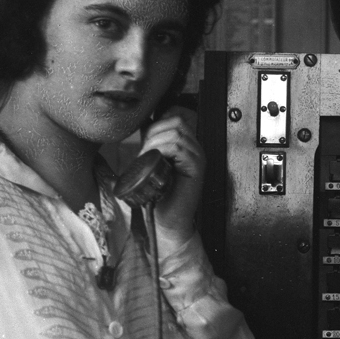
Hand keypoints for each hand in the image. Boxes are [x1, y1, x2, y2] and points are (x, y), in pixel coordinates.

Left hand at [138, 104, 203, 244]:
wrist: (167, 221)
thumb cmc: (158, 196)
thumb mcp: (150, 163)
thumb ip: (150, 143)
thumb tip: (141, 122)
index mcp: (185, 145)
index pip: (174, 117)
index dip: (155, 124)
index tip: (144, 143)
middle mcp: (195, 149)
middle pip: (176, 120)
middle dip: (154, 132)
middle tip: (145, 152)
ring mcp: (197, 157)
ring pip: (177, 132)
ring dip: (156, 143)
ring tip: (148, 160)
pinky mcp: (197, 168)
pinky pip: (180, 148)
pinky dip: (163, 151)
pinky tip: (156, 164)